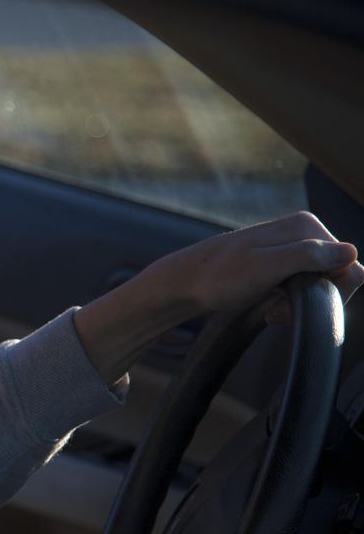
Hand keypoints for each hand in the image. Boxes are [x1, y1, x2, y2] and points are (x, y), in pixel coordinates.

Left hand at [158, 211, 363, 319]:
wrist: (186, 284)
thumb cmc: (219, 277)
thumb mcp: (265, 267)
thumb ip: (307, 257)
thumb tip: (350, 252)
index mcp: (306, 227)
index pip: (350, 266)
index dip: (330, 292)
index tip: (297, 300)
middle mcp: (303, 233)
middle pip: (336, 278)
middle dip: (312, 299)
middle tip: (278, 306)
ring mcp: (292, 248)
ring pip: (319, 287)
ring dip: (297, 305)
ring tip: (270, 307)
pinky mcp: (282, 264)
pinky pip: (302, 289)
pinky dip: (288, 303)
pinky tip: (268, 306)